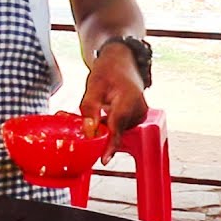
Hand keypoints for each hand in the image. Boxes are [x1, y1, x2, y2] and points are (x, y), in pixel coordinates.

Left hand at [81, 42, 147, 163]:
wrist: (122, 61)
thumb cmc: (108, 71)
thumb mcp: (93, 87)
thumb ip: (90, 109)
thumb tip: (89, 131)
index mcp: (129, 101)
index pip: (118, 128)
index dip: (110, 145)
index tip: (104, 159)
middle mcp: (138, 110)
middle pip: (115, 131)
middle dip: (98, 132)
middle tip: (81, 121)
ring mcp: (139, 115)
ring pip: (116, 129)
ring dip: (103, 127)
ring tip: (94, 109)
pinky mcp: (136, 118)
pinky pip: (119, 126)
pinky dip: (108, 124)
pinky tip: (102, 113)